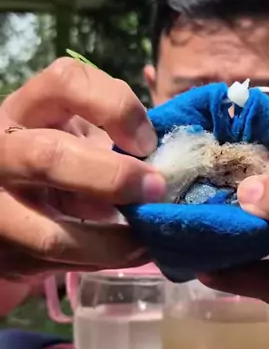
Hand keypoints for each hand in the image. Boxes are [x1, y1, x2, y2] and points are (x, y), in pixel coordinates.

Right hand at [0, 58, 163, 279]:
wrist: (10, 204)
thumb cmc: (65, 158)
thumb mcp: (82, 133)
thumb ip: (116, 135)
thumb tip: (172, 161)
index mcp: (28, 109)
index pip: (65, 81)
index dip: (115, 106)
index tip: (147, 140)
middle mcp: (1, 152)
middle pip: (47, 156)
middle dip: (111, 177)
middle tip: (155, 189)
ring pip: (51, 235)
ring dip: (111, 243)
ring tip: (148, 239)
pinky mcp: (6, 255)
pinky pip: (60, 268)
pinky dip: (103, 263)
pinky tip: (130, 254)